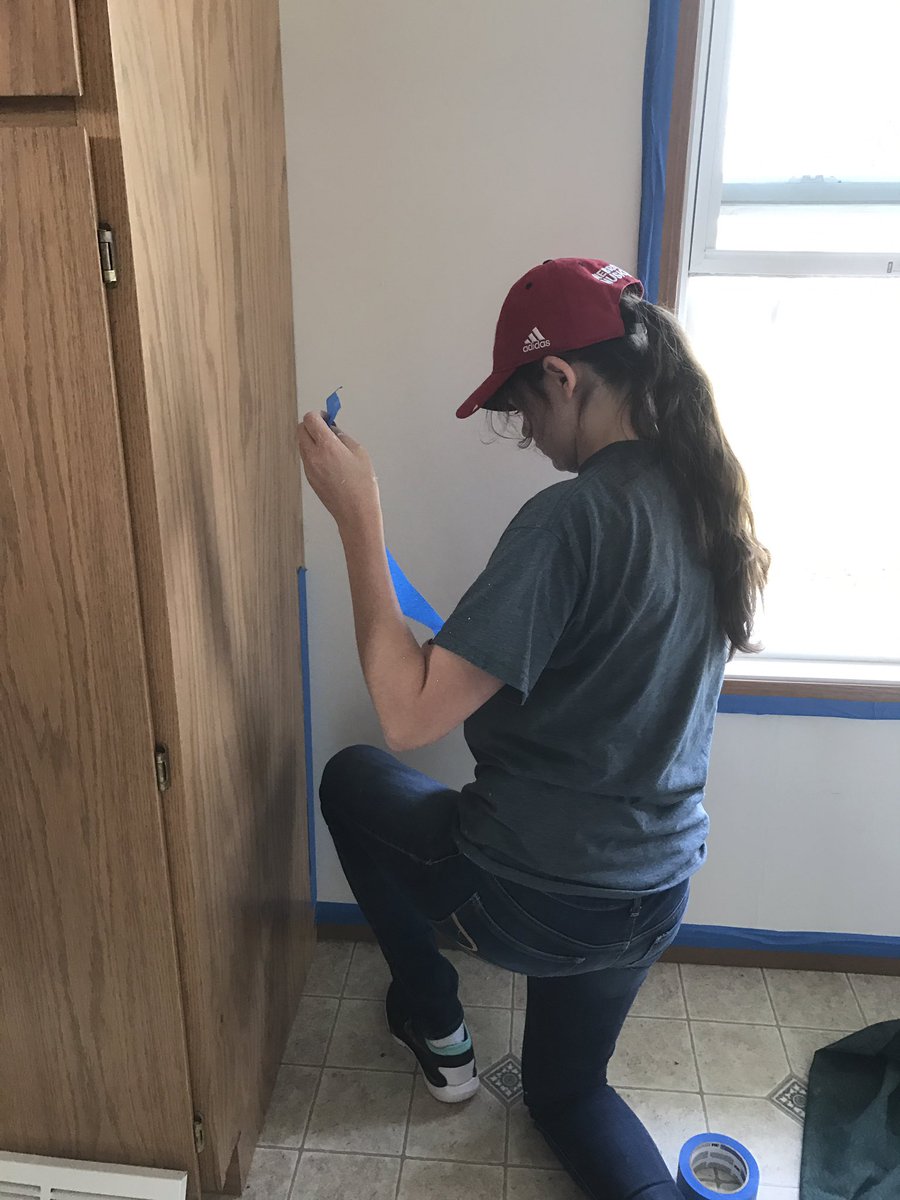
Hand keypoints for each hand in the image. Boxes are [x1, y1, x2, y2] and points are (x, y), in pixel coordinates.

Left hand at [297, 412, 380, 529]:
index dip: (318, 415)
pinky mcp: (309, 478)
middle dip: (312, 425)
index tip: (327, 417)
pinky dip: (313, 452)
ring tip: (330, 445)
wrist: (355, 512)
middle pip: (301, 429)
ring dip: (311, 438)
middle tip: (326, 428)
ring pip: (302, 444)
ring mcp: (309, 468)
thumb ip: (342, 436)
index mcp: (327, 446)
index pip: (310, 419)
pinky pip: (306, 458)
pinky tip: (329, 460)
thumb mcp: (359, 452)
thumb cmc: (362, 484)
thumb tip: (332, 429)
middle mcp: (313, 456)